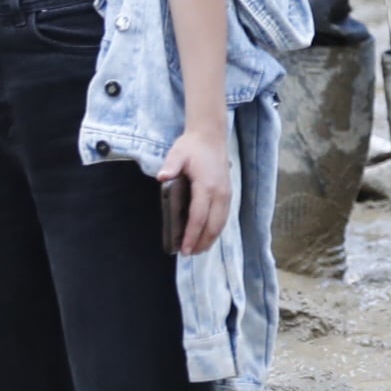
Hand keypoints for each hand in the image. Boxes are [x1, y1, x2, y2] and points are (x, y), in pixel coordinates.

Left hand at [161, 127, 234, 256]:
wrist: (211, 136)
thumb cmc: (192, 146)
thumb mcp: (178, 153)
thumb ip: (171, 166)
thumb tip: (162, 177)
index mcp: (206, 186)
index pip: (199, 217)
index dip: (191, 235)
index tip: (183, 248)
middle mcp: (219, 193)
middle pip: (213, 225)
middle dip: (201, 242)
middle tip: (189, 254)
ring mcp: (226, 194)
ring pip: (221, 223)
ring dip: (210, 239)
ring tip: (198, 250)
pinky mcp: (228, 193)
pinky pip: (224, 217)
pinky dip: (216, 229)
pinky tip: (208, 236)